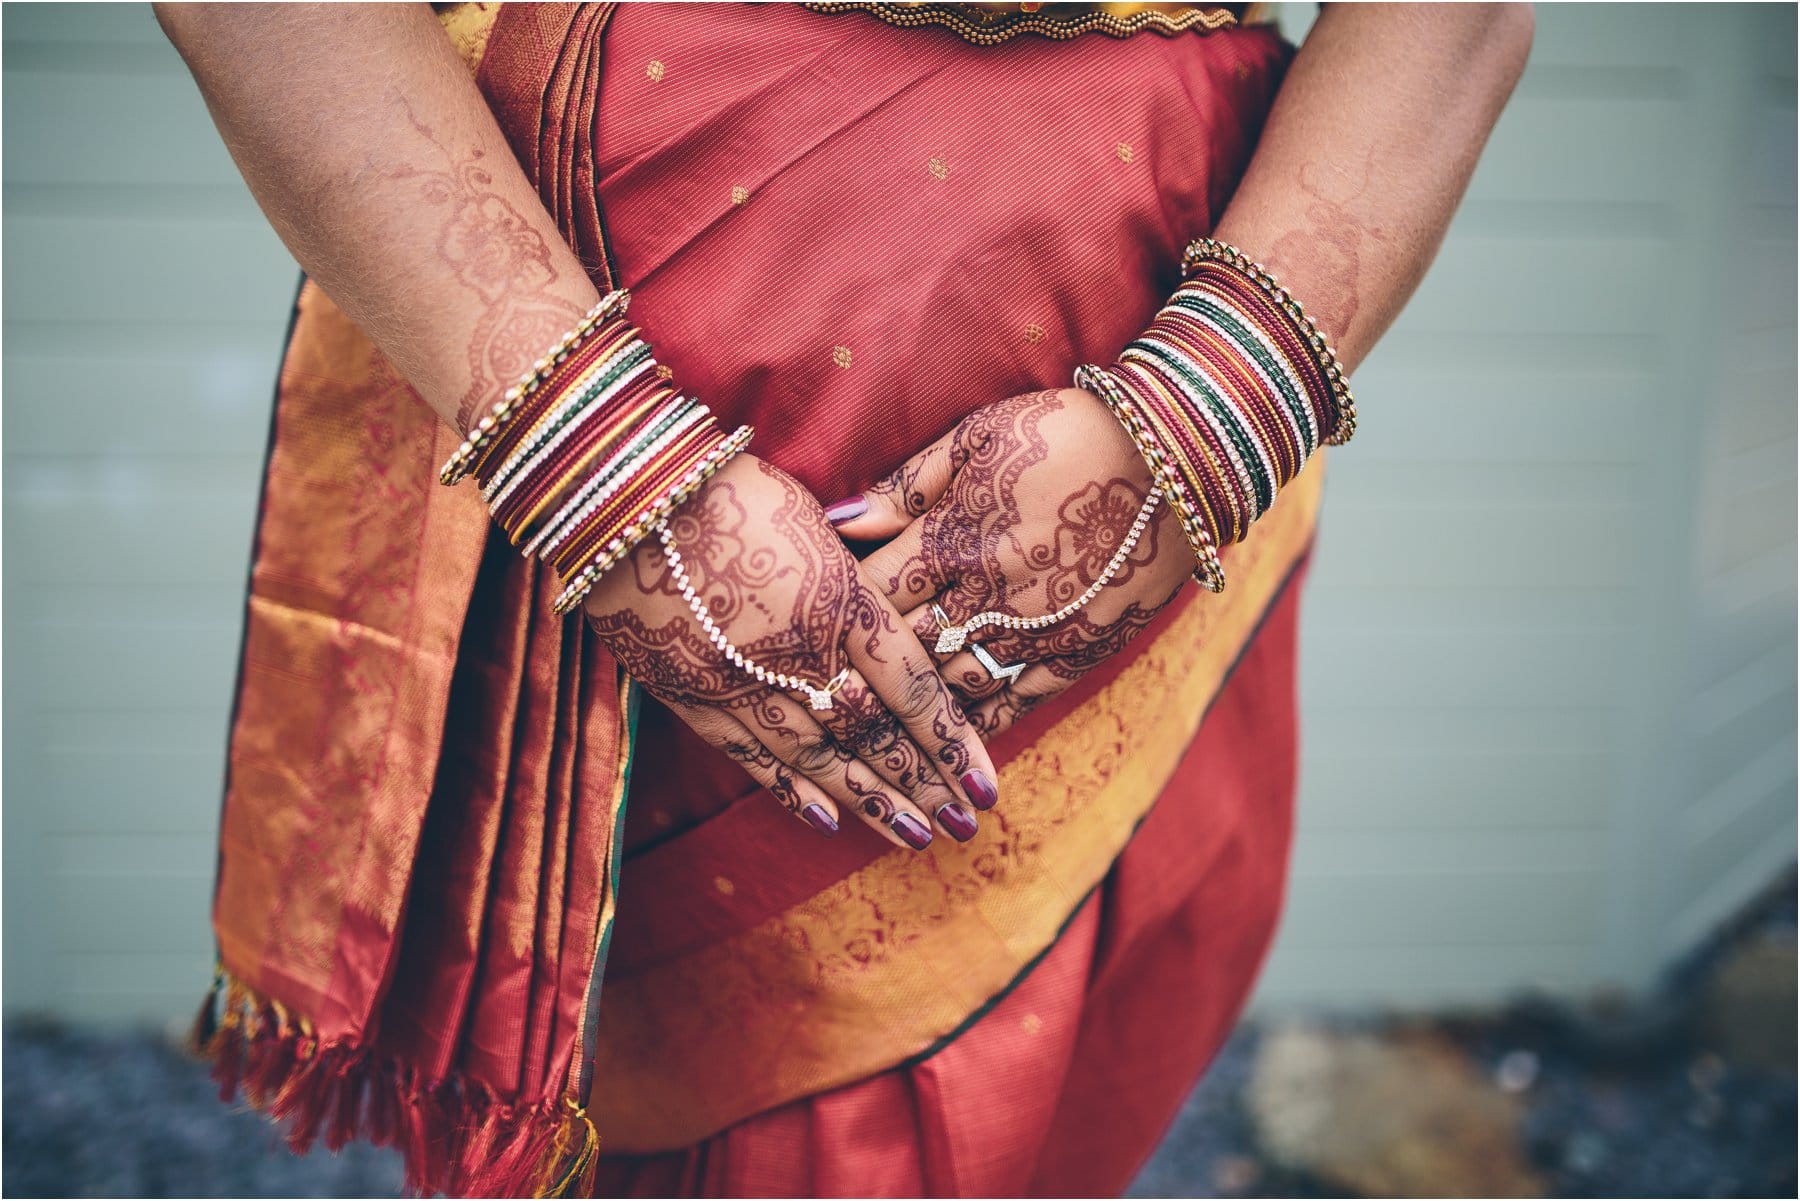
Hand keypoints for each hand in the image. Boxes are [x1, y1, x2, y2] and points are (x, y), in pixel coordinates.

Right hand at [582, 453, 997, 849]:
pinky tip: (828, 821)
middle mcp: (803, 654)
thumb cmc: (726, 487)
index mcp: (843, 601)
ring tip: (914, 838)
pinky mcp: (695, 696)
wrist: (623, 496)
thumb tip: (888, 603)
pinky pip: (755, 757)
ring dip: (872, 803)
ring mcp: (745, 683)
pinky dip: (794, 791)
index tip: (987, 785)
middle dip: (925, 786)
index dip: (954, 744)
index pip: (914, 690)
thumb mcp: (813, 518)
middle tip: (964, 827)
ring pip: (822, 759)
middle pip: (877, 735)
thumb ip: (855, 571)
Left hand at [828, 388, 1193, 736]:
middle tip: (825, 688)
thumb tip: (835, 520)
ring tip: (873, 723)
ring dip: (911, 707)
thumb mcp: (979, 438)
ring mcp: (1033, 631)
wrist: (1179, 454)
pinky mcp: (1079, 651)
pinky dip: (977, 722)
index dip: (835, 612)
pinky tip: (949, 734)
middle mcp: (985, 596)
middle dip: (861, 670)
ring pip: (950, 688)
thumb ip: (906, 487)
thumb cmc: (1070, 431)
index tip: (810, 623)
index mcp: (951, 539)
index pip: (867, 594)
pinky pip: (1015, 702)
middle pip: (900, 650)